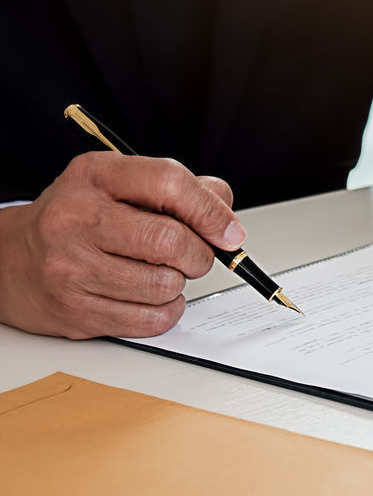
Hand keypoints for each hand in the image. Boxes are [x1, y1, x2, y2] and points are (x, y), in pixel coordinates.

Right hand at [0, 152, 245, 338]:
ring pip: (165, 285)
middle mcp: (77, 219)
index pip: (169, 183)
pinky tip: (150, 296)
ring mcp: (71, 268)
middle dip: (199, 254)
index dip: (211, 210)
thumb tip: (225, 215)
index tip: (228, 230)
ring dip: (178, 283)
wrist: (10, 259)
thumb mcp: (120, 183)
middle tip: (194, 255)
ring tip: (160, 272)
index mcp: (96, 176)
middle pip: (170, 240)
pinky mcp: (75, 311)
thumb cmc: (77, 217)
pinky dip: (166, 310)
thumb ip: (178, 190)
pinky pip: (150, 319)